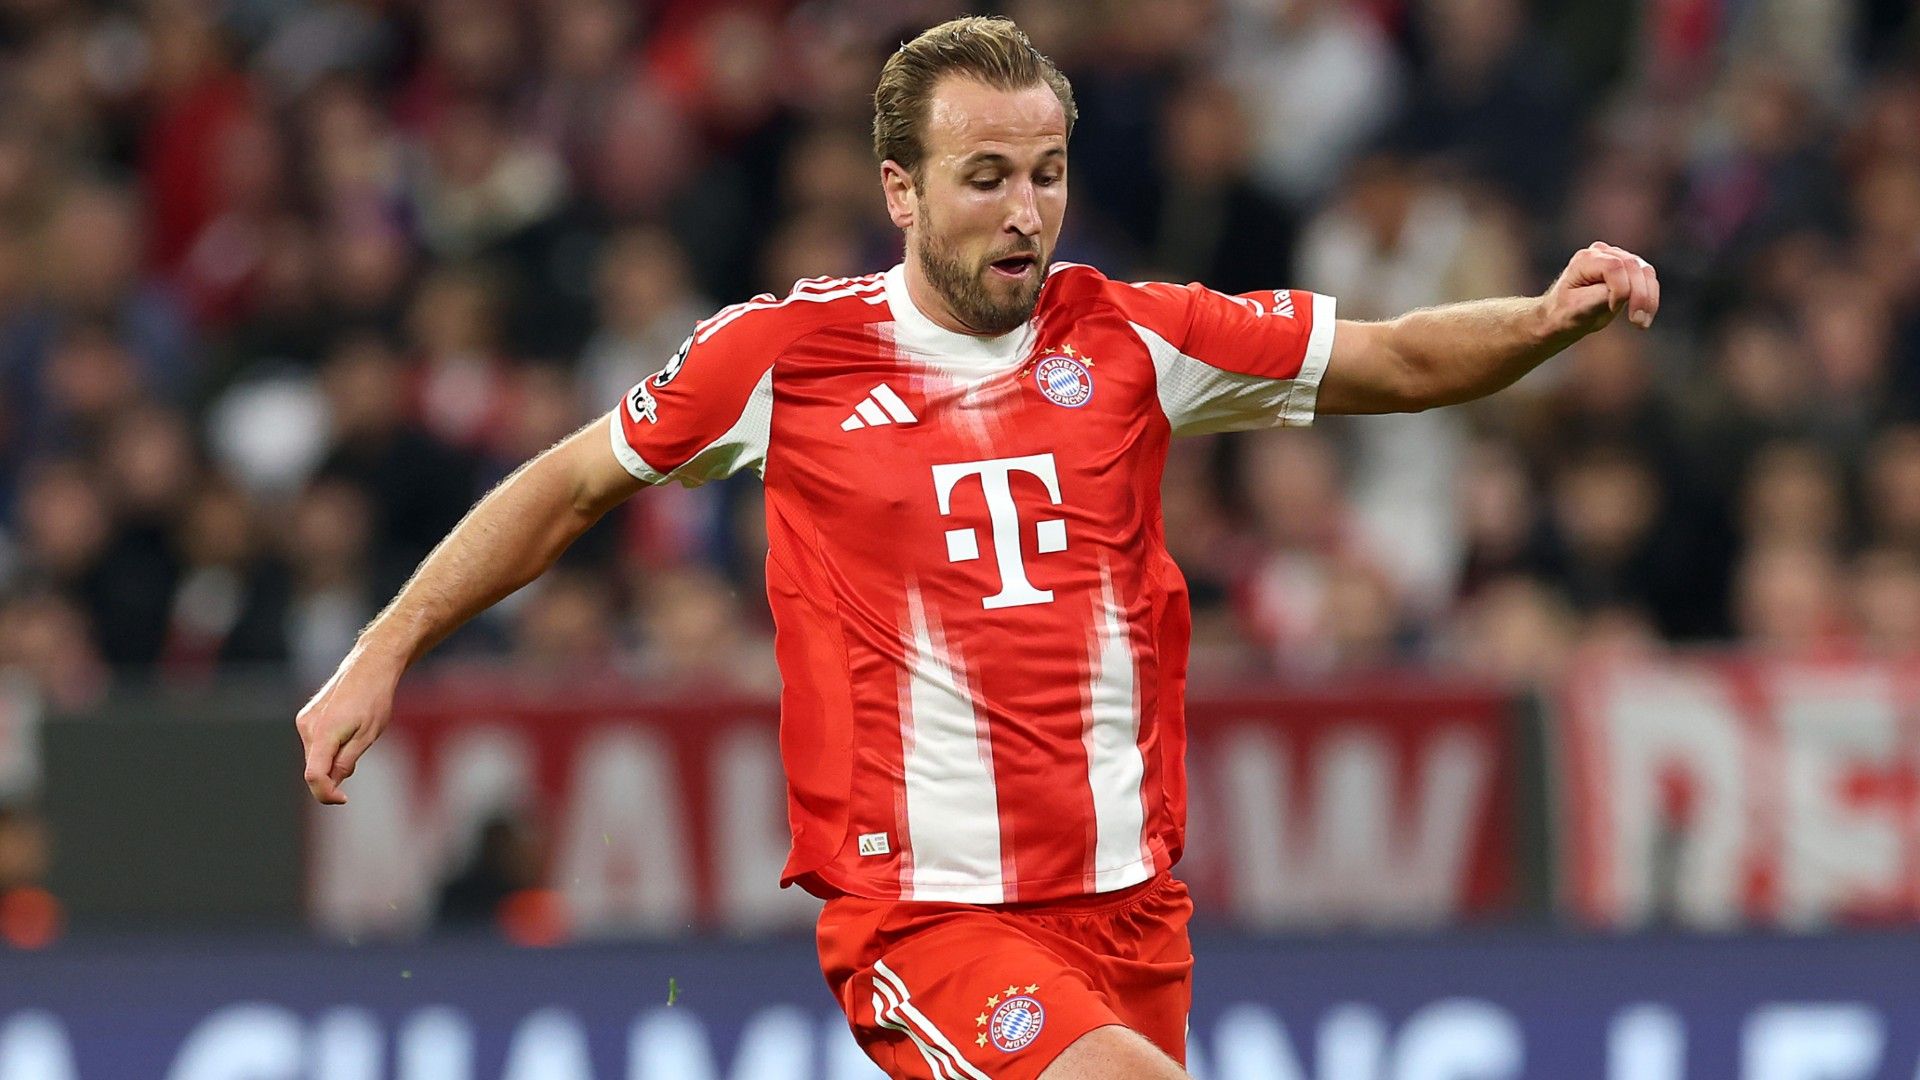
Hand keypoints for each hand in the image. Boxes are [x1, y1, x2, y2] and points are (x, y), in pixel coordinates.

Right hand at [296, 643, 403, 804]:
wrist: (369, 667)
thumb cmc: (374, 699)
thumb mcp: (368, 736)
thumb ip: (347, 761)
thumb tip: (333, 783)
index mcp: (323, 733)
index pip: (314, 776)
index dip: (326, 794)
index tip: (343, 799)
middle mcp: (307, 727)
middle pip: (315, 768)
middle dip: (333, 775)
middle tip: (358, 756)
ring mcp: (305, 721)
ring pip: (316, 756)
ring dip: (333, 759)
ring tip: (356, 736)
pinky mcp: (307, 717)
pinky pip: (316, 744)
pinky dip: (330, 748)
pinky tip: (348, 730)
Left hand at [1541, 241, 1659, 338]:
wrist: (1564, 317)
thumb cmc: (1565, 314)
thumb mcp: (1578, 309)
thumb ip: (1600, 297)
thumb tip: (1626, 292)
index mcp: (1584, 260)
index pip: (1614, 266)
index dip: (1620, 289)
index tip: (1613, 309)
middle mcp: (1602, 253)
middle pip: (1633, 266)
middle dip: (1640, 295)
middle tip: (1637, 322)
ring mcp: (1617, 258)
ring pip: (1646, 272)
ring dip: (1649, 298)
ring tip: (1641, 323)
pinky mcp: (1629, 269)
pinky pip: (1648, 279)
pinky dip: (1651, 299)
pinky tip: (1644, 317)